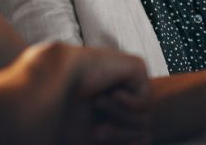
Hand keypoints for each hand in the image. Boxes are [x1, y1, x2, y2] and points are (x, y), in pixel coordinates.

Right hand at [16, 43, 150, 143]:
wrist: (55, 77)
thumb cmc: (65, 109)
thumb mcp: (93, 134)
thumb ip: (120, 138)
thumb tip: (150, 137)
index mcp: (115, 106)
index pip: (134, 133)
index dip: (125, 141)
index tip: (100, 136)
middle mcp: (126, 92)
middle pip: (141, 128)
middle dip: (120, 133)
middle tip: (98, 131)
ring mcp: (132, 79)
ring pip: (145, 116)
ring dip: (120, 117)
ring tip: (99, 103)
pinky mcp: (138, 67)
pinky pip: (145, 102)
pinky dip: (127, 105)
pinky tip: (111, 93)